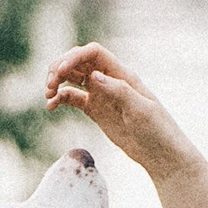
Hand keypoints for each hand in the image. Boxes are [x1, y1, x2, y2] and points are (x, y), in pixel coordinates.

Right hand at [45, 43, 191, 179]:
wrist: (160, 154)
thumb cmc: (157, 130)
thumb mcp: (142, 110)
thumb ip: (119, 91)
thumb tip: (93, 75)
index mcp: (122, 74)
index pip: (94, 53)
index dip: (74, 56)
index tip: (60, 71)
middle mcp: (109, 80)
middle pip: (79, 61)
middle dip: (60, 67)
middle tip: (49, 84)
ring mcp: (101, 94)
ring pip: (72, 78)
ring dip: (57, 81)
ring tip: (48, 94)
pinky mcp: (95, 110)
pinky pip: (73, 98)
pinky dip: (60, 98)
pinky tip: (51, 106)